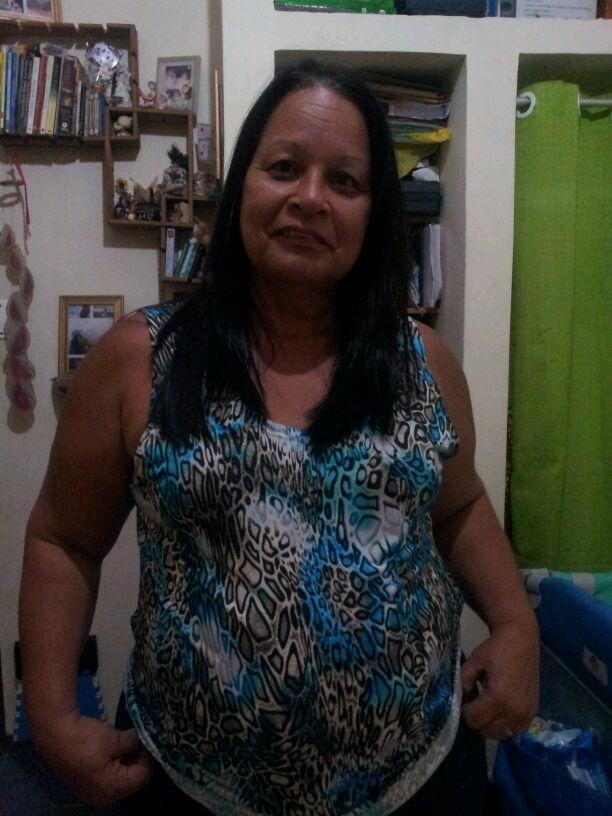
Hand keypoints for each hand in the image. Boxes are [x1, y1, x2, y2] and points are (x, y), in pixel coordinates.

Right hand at [32, 709, 153, 805]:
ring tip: (127, 744)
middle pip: (131, 782)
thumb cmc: (86, 739)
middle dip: (137, 762)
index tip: (147, 741)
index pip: (142, 777)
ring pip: (119, 781)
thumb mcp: (115, 738)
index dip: (148, 758)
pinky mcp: (84, 785)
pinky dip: (114, 766)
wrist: (54, 734)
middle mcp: (103, 798)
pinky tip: (114, 749)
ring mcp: (92, 793)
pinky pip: (107, 779)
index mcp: (112, 789)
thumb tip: (143, 741)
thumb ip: (134, 743)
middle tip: (139, 742)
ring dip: (126, 763)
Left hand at [460, 620, 538, 740]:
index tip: (465, 699)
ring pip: (500, 734)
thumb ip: (462, 685)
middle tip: (475, 702)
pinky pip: (515, 731)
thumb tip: (458, 703)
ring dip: (490, 725)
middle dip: (476, 719)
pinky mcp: (533, 713)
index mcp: (498, 698)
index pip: (473, 720)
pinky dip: (505, 725)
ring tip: (487, 706)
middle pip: (486, 731)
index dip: (465, 711)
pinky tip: (500, 710)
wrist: (520, 639)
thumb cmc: (494, 649)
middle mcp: (514, 711)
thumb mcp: (472, 664)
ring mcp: (526, 714)